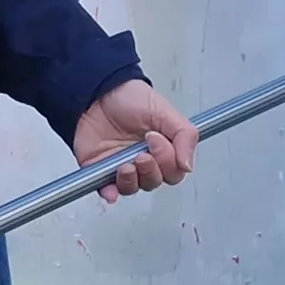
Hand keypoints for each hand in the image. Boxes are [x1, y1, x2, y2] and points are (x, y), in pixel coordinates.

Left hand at [69, 79, 198, 196]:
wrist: (97, 92)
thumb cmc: (129, 98)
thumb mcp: (165, 111)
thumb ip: (184, 136)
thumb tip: (187, 165)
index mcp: (162, 148)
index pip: (174, 171)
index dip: (168, 161)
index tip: (155, 139)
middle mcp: (143, 159)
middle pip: (155, 182)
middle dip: (150, 171)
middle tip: (141, 154)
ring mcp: (122, 166)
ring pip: (133, 188)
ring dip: (132, 181)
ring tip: (125, 165)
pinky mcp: (101, 170)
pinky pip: (107, 190)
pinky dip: (110, 193)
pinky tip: (111, 187)